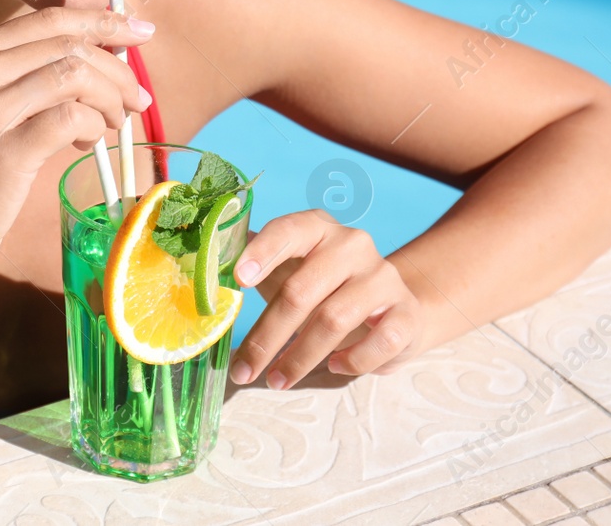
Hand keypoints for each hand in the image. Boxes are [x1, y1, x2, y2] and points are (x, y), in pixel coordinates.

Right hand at [0, 7, 152, 278]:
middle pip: (69, 45)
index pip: (51, 19)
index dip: (103, 22)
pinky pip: (70, 117)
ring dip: (109, 99)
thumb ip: (31, 73)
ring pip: (74, 76)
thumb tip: (105, 54)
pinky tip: (87, 142)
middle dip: (117, 69)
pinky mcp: (3, 150)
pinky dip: (92, 126)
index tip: (141, 32)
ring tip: (111, 124)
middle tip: (136, 99)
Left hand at [229, 209, 422, 388]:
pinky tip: (333, 366)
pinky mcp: (405, 313)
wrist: (391, 306)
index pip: (289, 230)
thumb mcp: (290, 269)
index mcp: (317, 228)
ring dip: (298, 358)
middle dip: (267, 336)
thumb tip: (205, 265)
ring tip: (276, 380)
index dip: (263, 253)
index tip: (239, 280)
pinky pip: (377, 342)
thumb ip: (252, 262)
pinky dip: (351, 361)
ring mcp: (383, 278)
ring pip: (334, 320)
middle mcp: (353, 245)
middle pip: (302, 291)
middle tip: (242, 369)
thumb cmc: (323, 286)